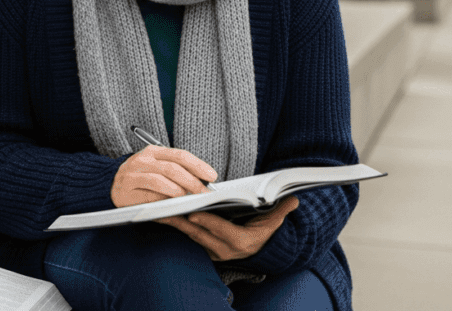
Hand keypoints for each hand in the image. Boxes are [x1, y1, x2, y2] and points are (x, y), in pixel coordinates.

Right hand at [111, 145, 217, 206]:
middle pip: (172, 168)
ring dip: (178, 190)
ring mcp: (133, 175)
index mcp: (153, 151)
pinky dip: (163, 200)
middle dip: (192, 181)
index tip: (212, 175)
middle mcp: (142, 160)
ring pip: (160, 181)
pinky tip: (172, 204)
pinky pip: (148, 196)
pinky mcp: (126, 191)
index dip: (198, 165)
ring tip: (188, 198)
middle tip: (204, 192)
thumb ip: (177, 172)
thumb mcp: (156, 168)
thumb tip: (202, 183)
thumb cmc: (139, 177)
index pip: (179, 155)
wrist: (109, 184)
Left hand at [158, 195, 299, 260]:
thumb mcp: (273, 223)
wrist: (257, 252)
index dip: (206, 221)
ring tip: (157, 209)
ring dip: (173, 222)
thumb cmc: (263, 233)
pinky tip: (161, 214)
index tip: (193, 212)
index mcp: (238, 241)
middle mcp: (222, 248)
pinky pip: (186, 234)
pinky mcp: (202, 246)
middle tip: (166, 207)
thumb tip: (294, 200)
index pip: (220, 230)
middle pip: (198, 232)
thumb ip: (281, 212)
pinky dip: (175, 224)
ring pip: (189, 234)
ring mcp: (210, 249)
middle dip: (181, 220)